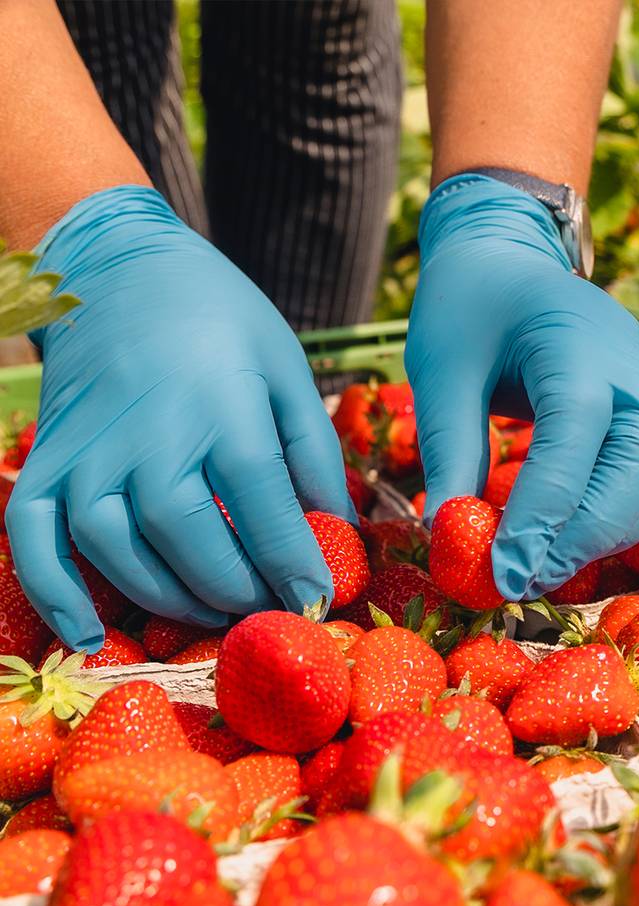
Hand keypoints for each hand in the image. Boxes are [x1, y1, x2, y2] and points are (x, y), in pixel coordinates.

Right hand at [7, 186, 354, 651]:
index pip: (264, 508)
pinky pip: (33, 539)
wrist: (122, 269)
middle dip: (236, 590)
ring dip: (169, 600)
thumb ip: (314, 452)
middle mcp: (150, 434)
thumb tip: (339, 529)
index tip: (317, 600)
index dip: (294, 565)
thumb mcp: (287, 370)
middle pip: (190, 539)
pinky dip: (53, 594)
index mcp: (223, 407)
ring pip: (118, 551)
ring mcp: (90, 449)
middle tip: (267, 609)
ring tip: (213, 612)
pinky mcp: (48, 459)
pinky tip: (86, 636)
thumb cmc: (222, 321)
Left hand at [407, 174, 638, 601]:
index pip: (575, 438)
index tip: (504, 570)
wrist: (510, 258)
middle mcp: (633, 365)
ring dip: (613, 532)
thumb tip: (450, 534)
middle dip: (587, 534)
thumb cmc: (470, 306)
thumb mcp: (440, 371)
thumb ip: (451, 450)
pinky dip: (630, 515)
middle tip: (526, 578)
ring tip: (548, 565)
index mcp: (575, 341)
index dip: (544, 512)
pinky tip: (580, 537)